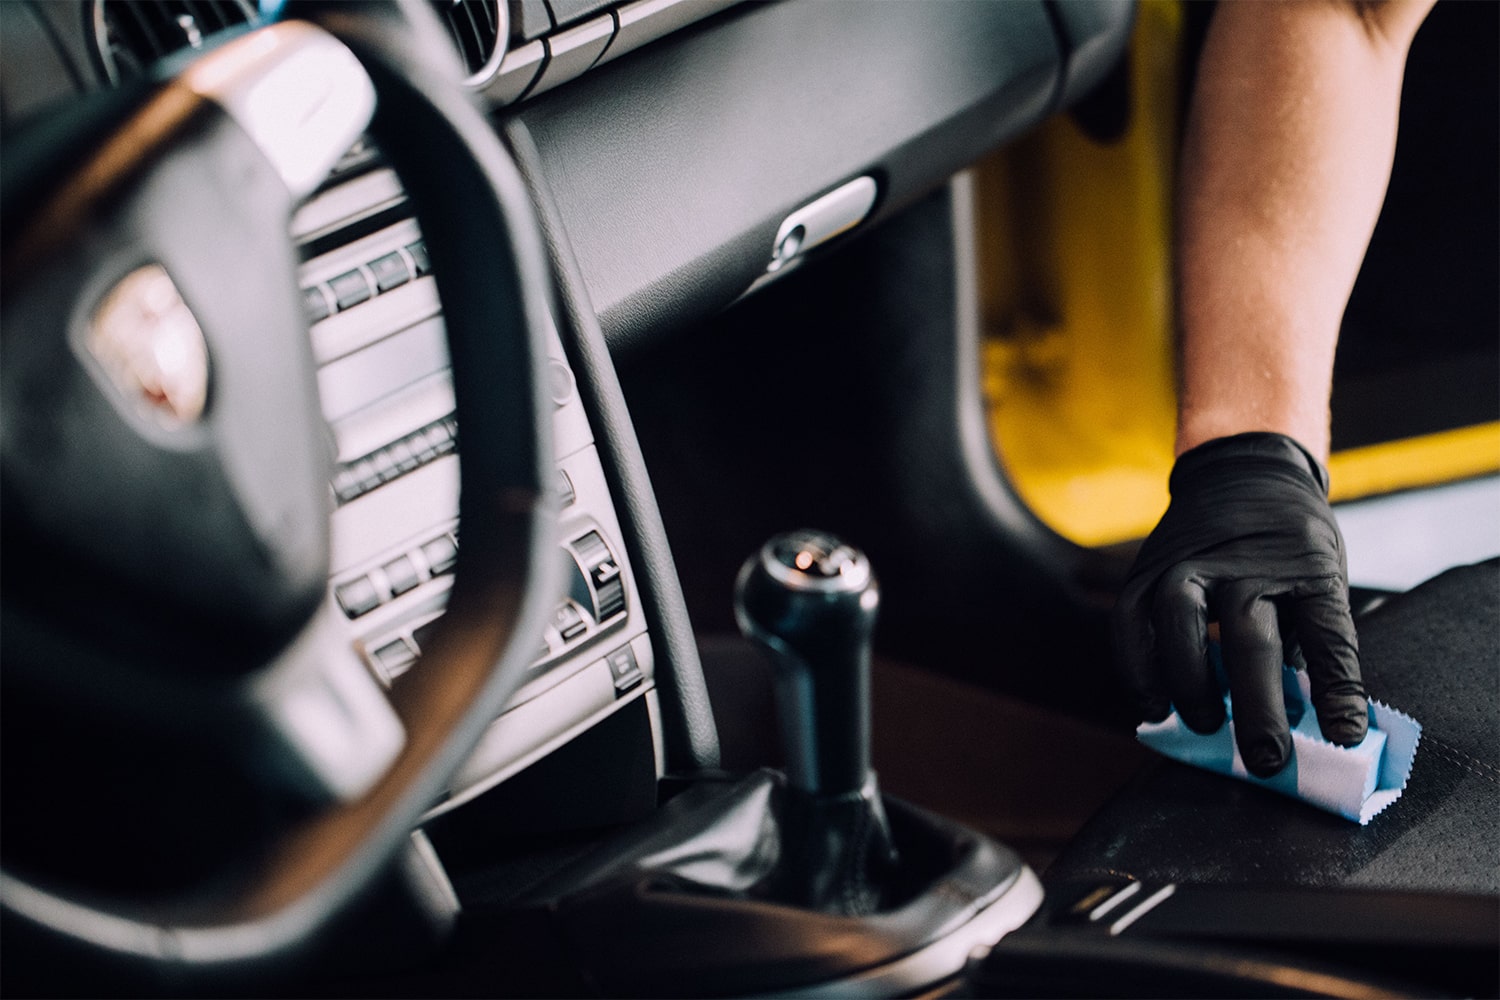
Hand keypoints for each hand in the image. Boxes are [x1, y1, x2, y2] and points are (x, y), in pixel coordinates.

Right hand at [1113, 432, 1366, 776]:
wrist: (1242, 471)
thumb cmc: (1290, 543)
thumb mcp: (1323, 580)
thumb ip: (1316, 646)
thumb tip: (1322, 726)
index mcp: (1305, 567)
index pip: (1328, 633)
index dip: (1337, 690)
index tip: (1342, 736)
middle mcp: (1243, 563)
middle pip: (1250, 637)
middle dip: (1257, 706)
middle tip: (1267, 758)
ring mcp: (1188, 563)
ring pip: (1180, 625)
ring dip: (1190, 684)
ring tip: (1203, 725)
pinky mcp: (1146, 571)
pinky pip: (1131, 623)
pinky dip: (1138, 669)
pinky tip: (1154, 704)